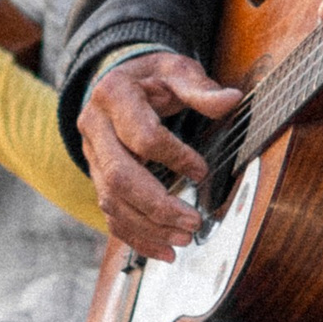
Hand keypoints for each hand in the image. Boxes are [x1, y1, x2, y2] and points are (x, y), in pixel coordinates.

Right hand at [78, 50, 243, 262]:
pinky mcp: (96, 176)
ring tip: (182, 241)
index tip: (202, 169)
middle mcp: (94, 127)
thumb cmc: (152, 76)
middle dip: (157, 205)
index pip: (142, 137)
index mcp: (113, 95)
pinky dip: (135, 236)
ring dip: (148, 227)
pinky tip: (162, 250)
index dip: (175, 157)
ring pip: (111, 201)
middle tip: (192, 223)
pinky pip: (109, 213)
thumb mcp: (176, 70)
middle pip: (119, 177)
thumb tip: (231, 100)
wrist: (119, 79)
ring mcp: (91, 155)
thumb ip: (200, 88)